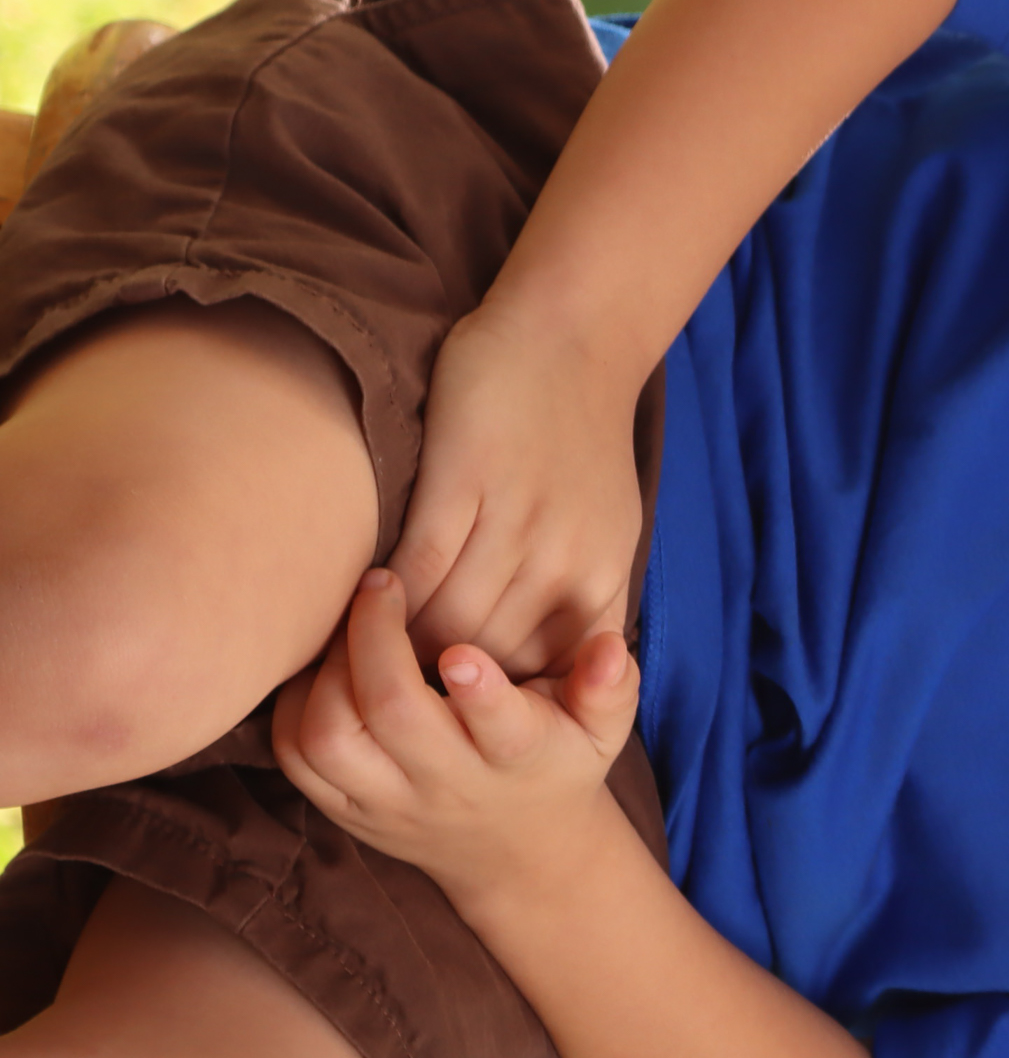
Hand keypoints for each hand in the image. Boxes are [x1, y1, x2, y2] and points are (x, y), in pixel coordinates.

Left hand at [273, 568, 641, 903]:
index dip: (481, 694)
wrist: (515, 853)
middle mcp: (447, 786)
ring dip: (327, 670)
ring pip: (330, 739)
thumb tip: (611, 646)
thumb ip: (610, 686)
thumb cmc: (557, 763)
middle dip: (375, 641)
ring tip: (349, 619)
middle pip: (393, 718)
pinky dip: (293, 701)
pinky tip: (320, 663)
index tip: (463, 652)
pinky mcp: (342, 808)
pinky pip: (294, 755)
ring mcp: (386, 801)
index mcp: (518, 761)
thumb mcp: (602, 731)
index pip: (502, 733)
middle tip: (381, 581)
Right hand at [391, 303, 645, 678]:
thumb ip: (571, 593)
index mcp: (603, 576)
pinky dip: (387, 596)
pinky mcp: (469, 480)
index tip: (452, 722)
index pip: (543, 671)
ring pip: (451, 622)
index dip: (493, 701)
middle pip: (489, 657)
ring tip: (355, 674)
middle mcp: (566, 559)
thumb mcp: (604, 526)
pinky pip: (422, 565)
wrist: (572, 335)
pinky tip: (357, 610)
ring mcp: (519, 521)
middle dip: (438, 692)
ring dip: (400, 652)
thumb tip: (531, 662)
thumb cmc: (575, 434)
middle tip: (381, 714)